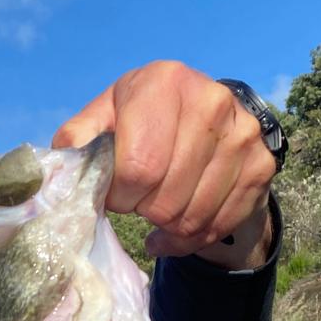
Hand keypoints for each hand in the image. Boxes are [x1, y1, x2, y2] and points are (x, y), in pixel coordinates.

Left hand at [53, 62, 275, 265]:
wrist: (207, 118)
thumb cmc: (143, 121)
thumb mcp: (107, 117)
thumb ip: (80, 137)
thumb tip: (59, 169)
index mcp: (165, 81)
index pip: (138, 168)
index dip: (120, 195)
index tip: (116, 193)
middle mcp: (211, 101)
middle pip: (165, 198)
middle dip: (144, 211)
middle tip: (139, 201)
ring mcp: (242, 135)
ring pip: (192, 217)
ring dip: (167, 226)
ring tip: (157, 211)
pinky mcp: (261, 166)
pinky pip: (218, 226)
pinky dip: (191, 239)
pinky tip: (177, 228)